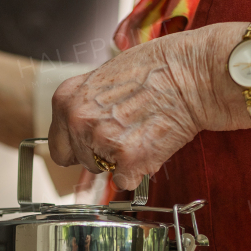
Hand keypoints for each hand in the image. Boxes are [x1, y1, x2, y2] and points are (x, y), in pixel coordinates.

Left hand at [47, 25, 243, 190]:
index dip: (79, 145)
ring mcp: (100, 141)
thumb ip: (87, 105)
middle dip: (101, 154)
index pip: (58, 144)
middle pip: (80, 160)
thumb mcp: (105, 77)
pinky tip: (152, 144)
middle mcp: (77, 120)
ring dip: (121, 161)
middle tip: (127, 133)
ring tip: (143, 132)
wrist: (192, 73)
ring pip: (103, 172)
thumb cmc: (157, 68)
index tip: (94, 142)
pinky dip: (140, 171)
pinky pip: (125, 182)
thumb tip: (83, 127)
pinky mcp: (126, 160)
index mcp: (66, 99)